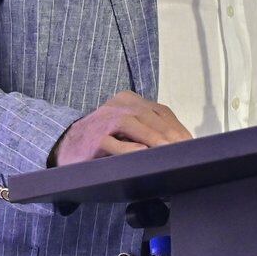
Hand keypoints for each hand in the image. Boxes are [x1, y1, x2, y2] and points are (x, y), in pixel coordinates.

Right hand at [52, 91, 192, 164]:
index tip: (192, 143)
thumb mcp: (127, 127)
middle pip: (151, 117)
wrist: (64, 145)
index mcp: (129, 100)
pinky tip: (143, 155)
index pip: (161, 111)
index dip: (178, 128)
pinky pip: (114, 143)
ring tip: (171, 153)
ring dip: (155, 140)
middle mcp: (117, 106)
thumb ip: (149, 129)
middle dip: (171, 135)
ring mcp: (104, 121)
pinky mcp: (93, 140)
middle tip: (187, 151)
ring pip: (134, 126)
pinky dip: (129, 149)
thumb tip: (181, 144)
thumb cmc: (103, 138)